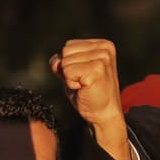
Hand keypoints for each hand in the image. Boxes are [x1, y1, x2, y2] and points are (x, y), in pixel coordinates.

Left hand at [49, 38, 130, 159]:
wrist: (103, 114)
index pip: (69, 46)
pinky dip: (71, 84)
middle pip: (66, 51)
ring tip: (84, 86)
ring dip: (70, 78)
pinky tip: (84, 89)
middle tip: (83, 82)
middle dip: (68, 70)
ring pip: (65, 62)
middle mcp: (104, 48)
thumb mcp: (73, 73)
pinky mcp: (97, 69)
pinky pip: (67, 72)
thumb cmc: (88, 94)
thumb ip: (62, 62)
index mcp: (102, 45)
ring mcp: (102, 58)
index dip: (70, 64)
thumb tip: (55, 61)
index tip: (84, 76)